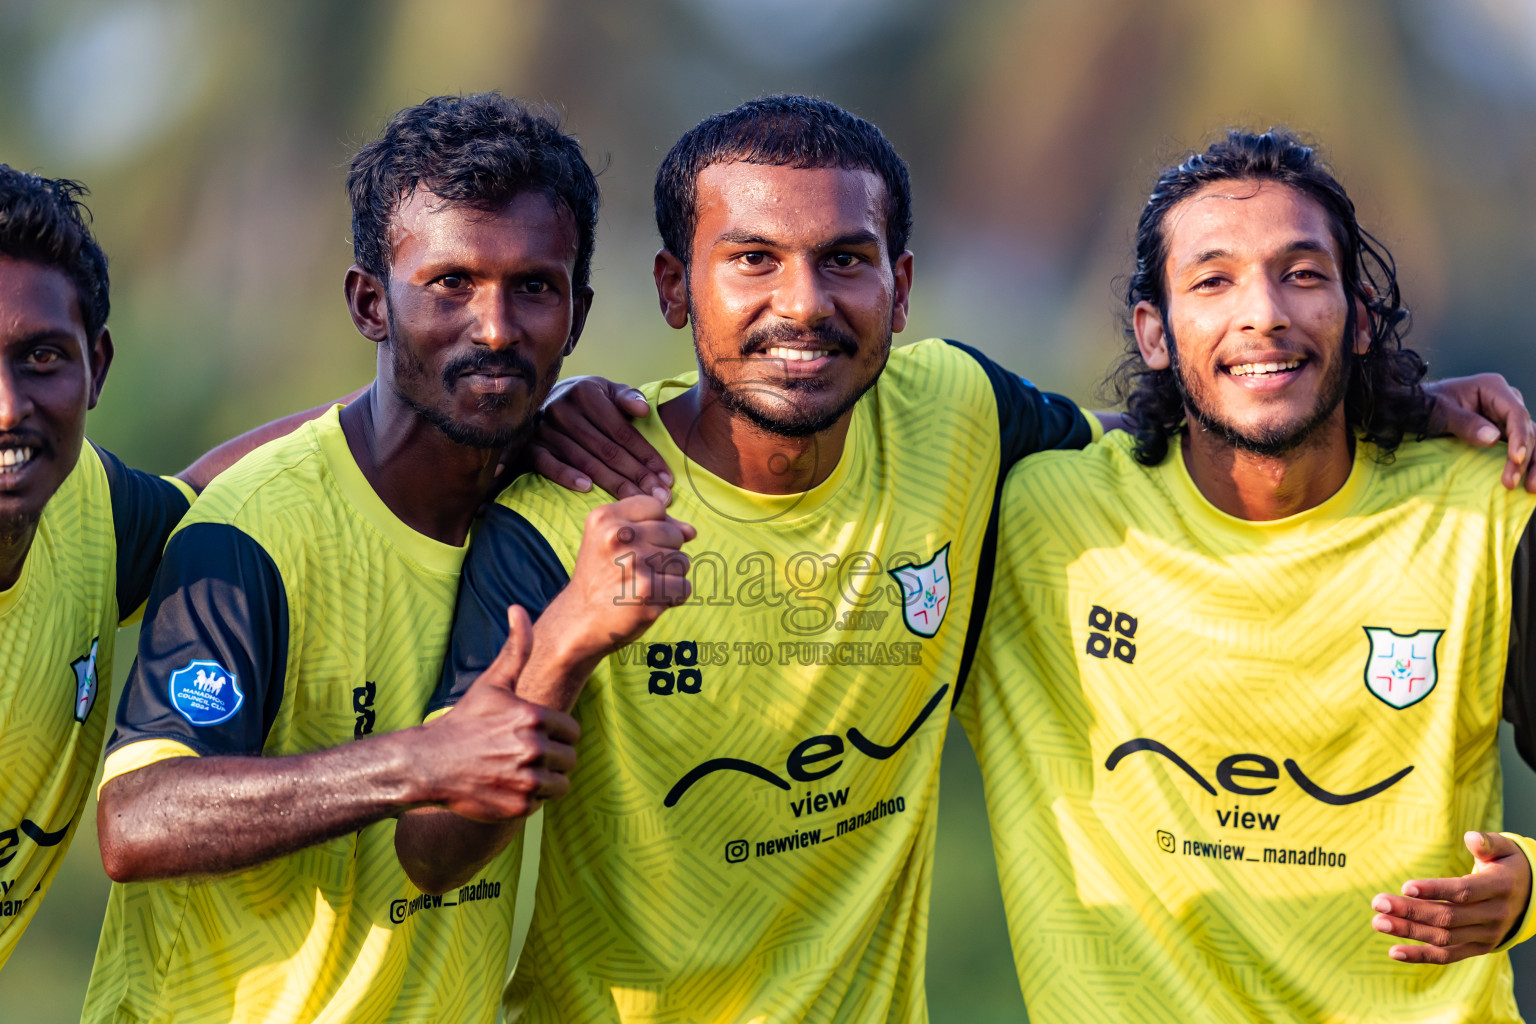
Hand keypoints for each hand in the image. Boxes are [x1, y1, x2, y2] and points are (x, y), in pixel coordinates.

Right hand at [417, 606, 580, 821]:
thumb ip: (516, 648)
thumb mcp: (492, 683)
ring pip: (561, 783)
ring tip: (517, 772)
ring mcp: (526, 780)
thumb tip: (518, 609)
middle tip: (523, 756)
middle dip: (552, 758)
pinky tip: (507, 787)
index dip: (555, 734)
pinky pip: (543, 803)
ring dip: (545, 780)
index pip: (571, 732)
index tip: (533, 736)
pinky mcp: (519, 807)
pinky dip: (530, 799)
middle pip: (569, 758)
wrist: (428, 764)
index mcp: (534, 717)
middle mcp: (533, 748)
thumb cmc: (464, 721)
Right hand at [531, 376, 673, 501]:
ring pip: (586, 462)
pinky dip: (567, 476)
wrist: (539, 398)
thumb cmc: (584, 399)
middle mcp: (564, 410)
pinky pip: (549, 464)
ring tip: (637, 499)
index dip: (647, 456)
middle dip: (637, 476)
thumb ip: (627, 397)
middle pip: (608, 450)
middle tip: (661, 497)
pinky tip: (587, 489)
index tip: (667, 478)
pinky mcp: (531, 446)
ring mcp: (545, 429)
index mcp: (586, 393)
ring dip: (613, 483)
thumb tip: (643, 410)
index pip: (622, 432)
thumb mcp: (606, 390)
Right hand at [540, 495, 694, 667]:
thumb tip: (691, 531)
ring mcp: (633, 563)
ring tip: (639, 585)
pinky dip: (672, 598)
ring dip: (668, 577)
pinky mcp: (648, 590)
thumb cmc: (603, 577)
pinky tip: (647, 601)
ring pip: (682, 561)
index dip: (655, 528)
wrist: (580, 620)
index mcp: (605, 517)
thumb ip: (654, 526)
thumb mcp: (614, 540)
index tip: (632, 547)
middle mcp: (617, 536)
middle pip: (674, 535)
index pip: (657, 507)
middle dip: (664, 554)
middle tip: (633, 572)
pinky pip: (684, 587)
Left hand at [1370, 830, 1532, 963]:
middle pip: (1448, 917)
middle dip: (1411, 911)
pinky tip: (1395, 951)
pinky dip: (1421, 955)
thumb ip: (1487, 842)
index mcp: (1499, 887)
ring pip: (1444, 938)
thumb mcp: (1504, 849)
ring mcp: (1487, 935)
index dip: (1435, 890)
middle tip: (1378, 903)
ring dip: (1409, 932)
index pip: (1464, 891)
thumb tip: (1470, 837)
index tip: (1405, 887)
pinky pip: (1448, 956)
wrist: (1532, 898)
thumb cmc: (1507, 866)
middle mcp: (1494, 915)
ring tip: (1378, 922)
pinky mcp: (1479, 948)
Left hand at [1424, 374, 1535, 490]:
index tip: (1516, 459)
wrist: (1415, 408)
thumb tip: (1493, 438)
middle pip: (1526, 429)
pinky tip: (1526, 481)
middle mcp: (1505, 401)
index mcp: (1493, 388)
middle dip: (1525, 457)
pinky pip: (1519, 447)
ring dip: (1532, 464)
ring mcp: (1505, 417)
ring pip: (1529, 440)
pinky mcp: (1502, 432)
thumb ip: (1464, 423)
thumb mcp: (1439, 412)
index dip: (1520, 438)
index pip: (1516, 414)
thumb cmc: (1425, 405)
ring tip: (1529, 488)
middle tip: (1513, 482)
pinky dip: (1524, 463)